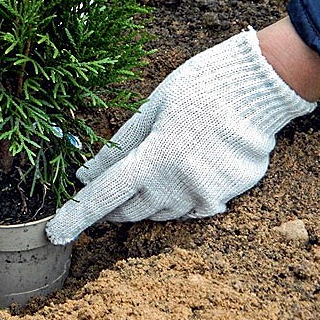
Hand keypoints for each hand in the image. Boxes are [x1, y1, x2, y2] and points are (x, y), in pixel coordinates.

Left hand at [45, 28, 316, 244]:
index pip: (105, 197)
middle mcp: (179, 185)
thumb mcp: (150, 109)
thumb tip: (86, 174)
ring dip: (144, 200)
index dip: (76, 216)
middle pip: (129, 210)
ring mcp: (205, 196)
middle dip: (112, 204)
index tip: (55, 233)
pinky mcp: (225, 198)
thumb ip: (118, 147)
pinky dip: (175, 198)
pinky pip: (188, 210)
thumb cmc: (199, 88)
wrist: (263, 86)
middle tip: (105, 188)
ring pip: (158, 213)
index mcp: (155, 158)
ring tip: (152, 169)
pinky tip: (182, 172)